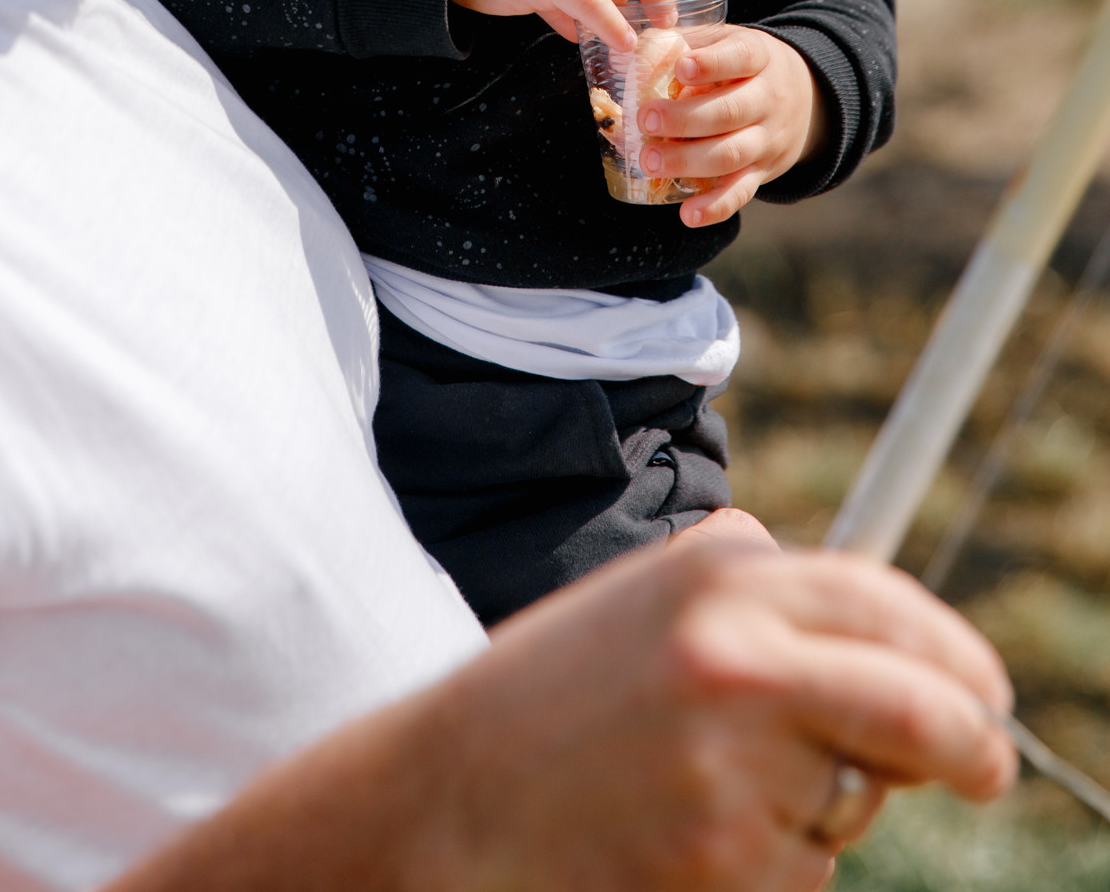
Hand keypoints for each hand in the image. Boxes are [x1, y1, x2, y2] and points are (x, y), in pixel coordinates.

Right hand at [112, 534, 1015, 891]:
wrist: (448, 797)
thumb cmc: (550, 697)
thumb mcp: (648, 598)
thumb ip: (752, 586)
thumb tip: (874, 624)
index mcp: (721, 572)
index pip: (890, 605)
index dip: (956, 657)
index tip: (982, 693)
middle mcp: (740, 652)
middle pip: (924, 705)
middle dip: (973, 746)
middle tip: (985, 766)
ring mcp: (735, 758)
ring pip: (860, 800)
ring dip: (828, 806)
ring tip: (709, 787)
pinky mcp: (726, 854)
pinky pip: (806, 868)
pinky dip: (774, 864)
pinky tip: (686, 836)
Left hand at [635, 25, 827, 228]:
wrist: (806, 97)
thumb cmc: (743, 65)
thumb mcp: (726, 40)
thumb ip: (683, 40)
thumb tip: (623, 51)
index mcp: (758, 57)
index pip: (741, 58)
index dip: (712, 64)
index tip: (681, 67)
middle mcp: (768, 98)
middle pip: (730, 112)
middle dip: (685, 118)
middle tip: (646, 119)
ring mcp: (767, 138)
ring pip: (732, 153)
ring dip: (688, 160)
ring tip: (650, 160)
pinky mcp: (762, 172)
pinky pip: (742, 192)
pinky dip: (716, 207)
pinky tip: (688, 214)